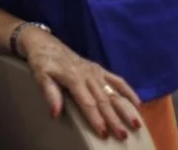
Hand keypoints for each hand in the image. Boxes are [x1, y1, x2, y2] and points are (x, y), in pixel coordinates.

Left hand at [20, 27, 141, 139]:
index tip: (104, 133)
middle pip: (103, 100)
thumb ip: (49, 93)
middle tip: (123, 135)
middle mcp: (87, 75)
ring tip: (136, 123)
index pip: (87, 102)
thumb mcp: (40, 76)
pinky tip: (138, 104)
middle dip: (114, 119)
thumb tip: (55, 113)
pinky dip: (128, 91)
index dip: (95, 118)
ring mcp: (95, 72)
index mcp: (73, 78)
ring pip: (113, 92)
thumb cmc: (42, 62)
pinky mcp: (99, 69)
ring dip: (126, 108)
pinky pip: (117, 80)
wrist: (44, 43)